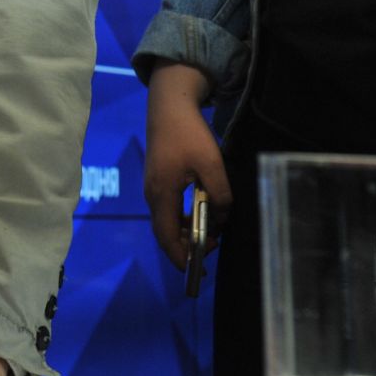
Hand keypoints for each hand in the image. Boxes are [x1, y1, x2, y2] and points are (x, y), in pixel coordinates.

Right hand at [143, 61, 230, 269]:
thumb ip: (219, 194)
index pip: (167, 236)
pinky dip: (181, 219)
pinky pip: (167, 209)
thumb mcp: (211, 164)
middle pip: (164, 232)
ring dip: (185, 232)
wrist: (168, 106)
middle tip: (211, 249)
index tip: (196, 270)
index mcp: (162, 193)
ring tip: (210, 234)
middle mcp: (152, 194)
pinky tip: (199, 213)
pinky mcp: (157, 179)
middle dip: (185, 246)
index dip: (180, 256)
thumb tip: (222, 218)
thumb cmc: (188, 134)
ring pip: (165, 221)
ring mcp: (153, 186)